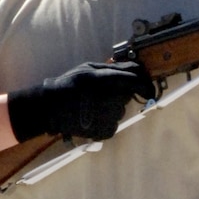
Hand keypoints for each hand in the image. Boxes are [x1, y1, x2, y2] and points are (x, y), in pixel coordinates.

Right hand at [7, 59, 154, 143]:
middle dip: (119, 93)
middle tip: (100, 93)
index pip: (138, 81)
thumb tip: (136, 67)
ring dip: (111, 107)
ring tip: (91, 105)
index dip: (146, 84)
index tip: (148, 87)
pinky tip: (91, 116)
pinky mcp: (107, 131)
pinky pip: (113, 123)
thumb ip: (115, 68)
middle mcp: (113, 100)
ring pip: (119, 109)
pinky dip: (105, 120)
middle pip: (127, 96)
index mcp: (109, 81)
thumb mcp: (90, 68)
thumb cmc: (70, 84)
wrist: (51, 108)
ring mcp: (111, 118)